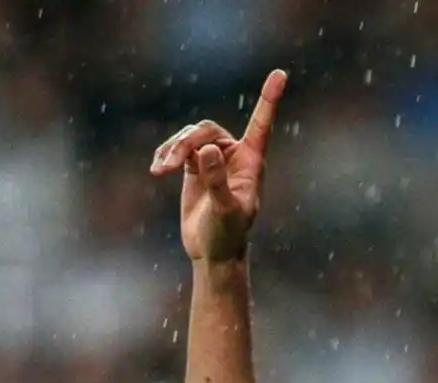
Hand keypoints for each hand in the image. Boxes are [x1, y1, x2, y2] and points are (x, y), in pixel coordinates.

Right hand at [149, 69, 287, 261]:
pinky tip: (157, 168)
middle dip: (187, 142)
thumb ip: (216, 181)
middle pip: (207, 129)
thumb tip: (205, 151)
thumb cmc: (227, 235)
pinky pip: (179, 148)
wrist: (213, 253)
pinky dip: (167, 155)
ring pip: (190, 137)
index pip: (261, 126)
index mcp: (251, 163)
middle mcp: (234, 156)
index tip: (280, 74)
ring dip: (173, 150)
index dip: (269, 100)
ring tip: (159, 169)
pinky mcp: (195, 167)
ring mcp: (214, 160)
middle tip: (170, 164)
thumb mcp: (224, 210)